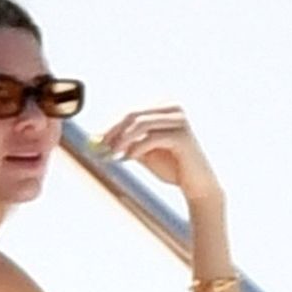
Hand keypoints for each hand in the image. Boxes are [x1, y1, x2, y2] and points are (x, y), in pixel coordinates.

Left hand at [98, 106, 222, 203]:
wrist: (195, 184)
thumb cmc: (170, 166)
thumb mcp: (143, 151)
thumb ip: (126, 142)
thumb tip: (98, 138)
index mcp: (163, 106)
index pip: (130, 111)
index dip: (111, 124)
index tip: (95, 138)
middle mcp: (172, 107)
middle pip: (133, 113)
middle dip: (113, 130)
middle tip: (99, 145)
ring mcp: (179, 120)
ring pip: (140, 123)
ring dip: (122, 139)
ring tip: (112, 154)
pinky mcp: (182, 136)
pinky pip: (151, 138)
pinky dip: (135, 148)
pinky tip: (128, 158)